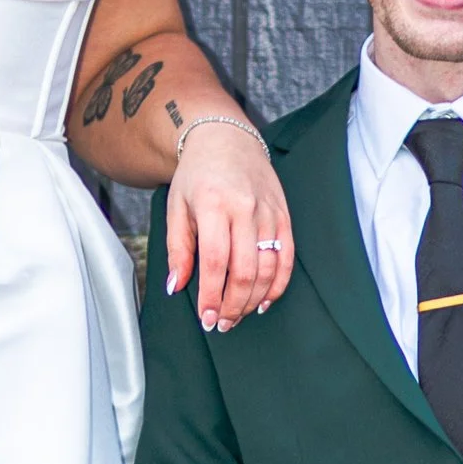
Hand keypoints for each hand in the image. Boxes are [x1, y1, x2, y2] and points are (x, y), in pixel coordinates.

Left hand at [168, 125, 294, 332]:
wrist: (226, 139)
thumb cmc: (196, 176)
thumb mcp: (176, 208)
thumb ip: (178, 250)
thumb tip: (176, 287)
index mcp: (213, 205)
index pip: (215, 261)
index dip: (212, 295)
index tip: (206, 318)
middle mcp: (245, 209)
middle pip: (245, 270)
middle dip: (233, 305)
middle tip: (222, 324)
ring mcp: (269, 212)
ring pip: (268, 267)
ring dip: (253, 299)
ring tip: (238, 316)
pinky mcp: (284, 215)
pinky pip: (287, 256)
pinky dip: (278, 284)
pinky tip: (264, 301)